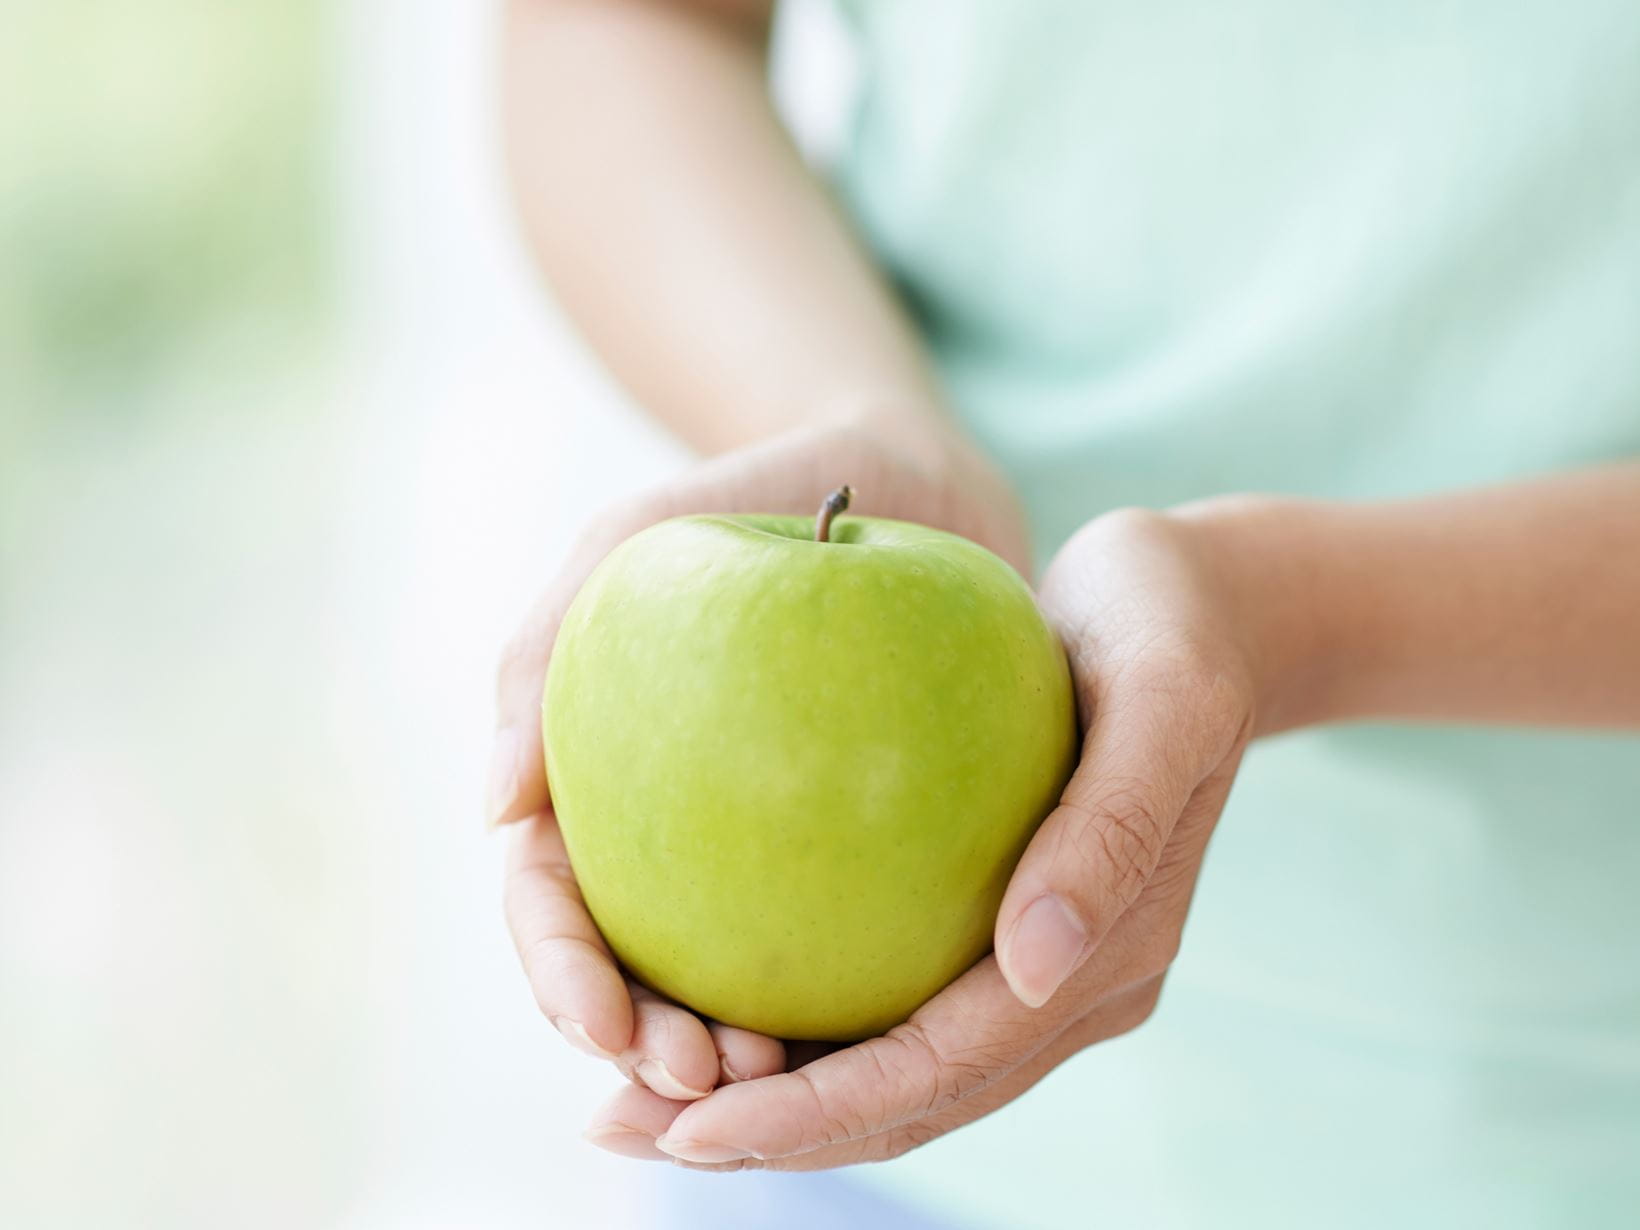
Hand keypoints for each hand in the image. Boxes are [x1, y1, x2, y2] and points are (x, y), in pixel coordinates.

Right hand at [493, 408, 1031, 1124]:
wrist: (901, 482)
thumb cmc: (755, 495)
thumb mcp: (636, 540)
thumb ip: (547, 646)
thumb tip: (494, 810)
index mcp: (597, 780)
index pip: (554, 899)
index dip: (564, 976)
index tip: (605, 1030)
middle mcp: (675, 831)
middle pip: (637, 967)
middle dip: (648, 1046)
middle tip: (706, 1076)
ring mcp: (769, 848)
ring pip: (735, 979)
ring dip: (740, 1051)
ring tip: (780, 1077)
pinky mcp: (867, 845)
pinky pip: (850, 936)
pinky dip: (845, 1001)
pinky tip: (878, 1036)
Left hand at [598, 504, 1294, 1168]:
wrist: (1200, 608)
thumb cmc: (1173, 630)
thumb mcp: (1163, 699)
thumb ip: (1108, 831)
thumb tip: (1029, 967)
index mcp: (1108, 956)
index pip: (948, 1065)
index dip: (822, 1110)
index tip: (694, 1123)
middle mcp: (1064, 983)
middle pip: (907, 1098)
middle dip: (768, 1135)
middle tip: (619, 1128)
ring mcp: (1031, 962)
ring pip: (889, 1068)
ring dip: (767, 1102)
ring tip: (629, 1102)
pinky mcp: (989, 920)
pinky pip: (884, 994)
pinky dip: (796, 1024)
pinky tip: (703, 1002)